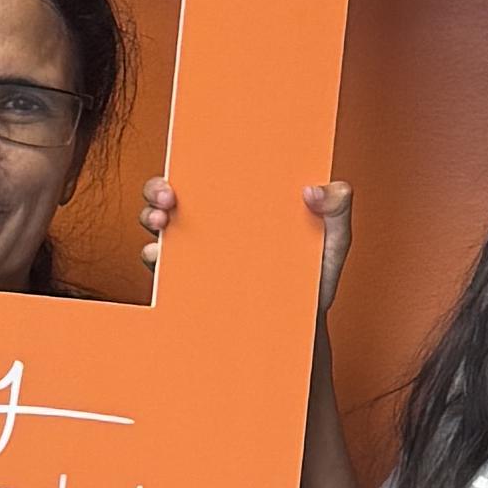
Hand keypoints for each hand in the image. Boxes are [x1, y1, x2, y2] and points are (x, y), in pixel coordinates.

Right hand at [135, 170, 351, 318]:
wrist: (298, 330)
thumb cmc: (313, 282)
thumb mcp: (334, 243)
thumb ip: (337, 211)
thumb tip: (315, 189)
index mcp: (244, 204)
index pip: (212, 173)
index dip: (195, 158)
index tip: (193, 157)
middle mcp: (213, 223)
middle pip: (172, 193)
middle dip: (158, 187)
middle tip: (168, 196)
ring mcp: (197, 252)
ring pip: (158, 226)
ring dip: (150, 217)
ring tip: (162, 222)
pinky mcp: (186, 282)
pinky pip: (161, 266)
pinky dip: (154, 257)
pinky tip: (162, 257)